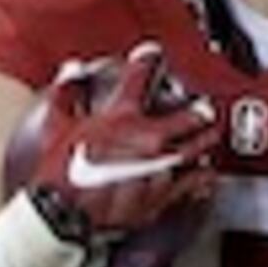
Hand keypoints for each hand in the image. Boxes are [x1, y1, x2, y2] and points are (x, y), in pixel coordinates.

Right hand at [19, 42, 219, 249]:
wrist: (64, 214)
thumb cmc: (59, 172)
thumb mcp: (55, 126)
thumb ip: (66, 94)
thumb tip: (72, 71)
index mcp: (122, 118)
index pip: (139, 77)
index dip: (148, 60)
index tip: (153, 53)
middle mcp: (148, 139)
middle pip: (189, 117)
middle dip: (200, 110)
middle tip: (205, 107)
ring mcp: (160, 167)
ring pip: (197, 149)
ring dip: (207, 140)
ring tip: (212, 135)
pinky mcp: (163, 194)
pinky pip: (193, 183)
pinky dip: (202, 176)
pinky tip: (206, 173)